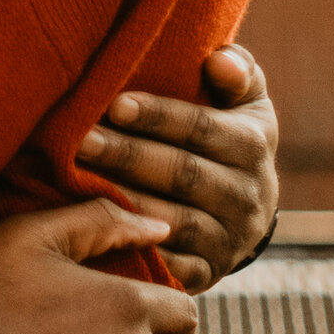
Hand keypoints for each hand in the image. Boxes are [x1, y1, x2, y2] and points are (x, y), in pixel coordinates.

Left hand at [76, 44, 279, 291]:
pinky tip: (101, 232)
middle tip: (81, 140)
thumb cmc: (228, 132)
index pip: (203, 128)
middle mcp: (248, 196)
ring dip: (127, 202)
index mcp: (252, 145)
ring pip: (176, 222)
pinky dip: (139, 252)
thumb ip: (236, 71)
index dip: (159, 116)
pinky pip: (174, 268)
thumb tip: (219, 60)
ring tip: (80, 182)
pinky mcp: (210, 273)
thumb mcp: (244, 99)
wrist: (246, 208)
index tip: (115, 104)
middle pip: (183, 175)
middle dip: (129, 156)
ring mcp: (230, 239)